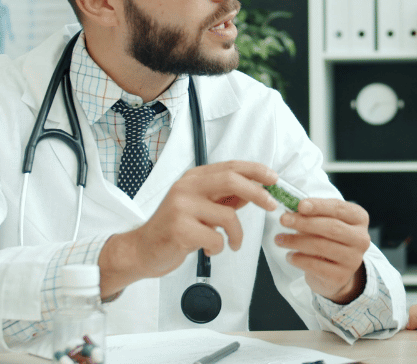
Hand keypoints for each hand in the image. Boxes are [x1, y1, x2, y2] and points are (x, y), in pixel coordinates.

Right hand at [99, 161, 278, 297]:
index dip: (256, 170)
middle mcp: (186, 187)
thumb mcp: (201, 207)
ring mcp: (181, 207)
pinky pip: (216, 238)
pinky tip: (210, 250)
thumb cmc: (174, 228)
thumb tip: (254, 190)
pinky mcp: (179, 229)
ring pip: (228, 215)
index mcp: (194, 178)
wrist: (142, 249)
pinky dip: (219, 248)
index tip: (274, 179)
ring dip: (237, 234)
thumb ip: (225, 198)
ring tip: (232, 243)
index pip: (230, 166)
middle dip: (257, 192)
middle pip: (231, 180)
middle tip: (271, 206)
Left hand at [274, 197, 370, 303]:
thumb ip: (314, 214)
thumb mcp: (325, 222)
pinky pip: (316, 266)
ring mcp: (353, 259)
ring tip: (279, 239)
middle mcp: (361, 239)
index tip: (300, 205)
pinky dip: (299, 259)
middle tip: (284, 220)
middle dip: (304, 222)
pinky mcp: (341, 276)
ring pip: (322, 246)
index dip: (319, 206)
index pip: (339, 208)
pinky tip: (289, 256)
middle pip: (331, 227)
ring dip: (296, 241)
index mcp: (359, 218)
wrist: (335, 272)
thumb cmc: (328, 239)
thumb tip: (293, 210)